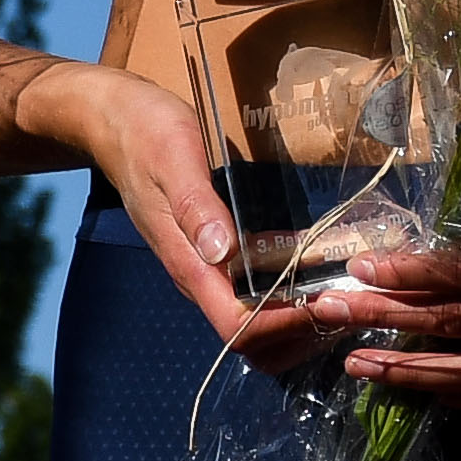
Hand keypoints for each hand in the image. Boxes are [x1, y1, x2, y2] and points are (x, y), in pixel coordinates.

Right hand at [38, 62, 328, 372]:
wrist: (113, 121)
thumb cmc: (146, 134)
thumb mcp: (175, 157)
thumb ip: (195, 206)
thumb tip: (221, 251)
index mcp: (187, 262)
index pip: (236, 326)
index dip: (282, 326)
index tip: (325, 302)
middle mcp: (197, 276)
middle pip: (251, 340)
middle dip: (300, 333)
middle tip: (346, 301)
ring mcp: (206, 267)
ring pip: (257, 322)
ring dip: (300, 319)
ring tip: (343, 290)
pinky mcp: (216, 254)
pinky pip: (257, 292)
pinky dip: (292, 294)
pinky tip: (322, 269)